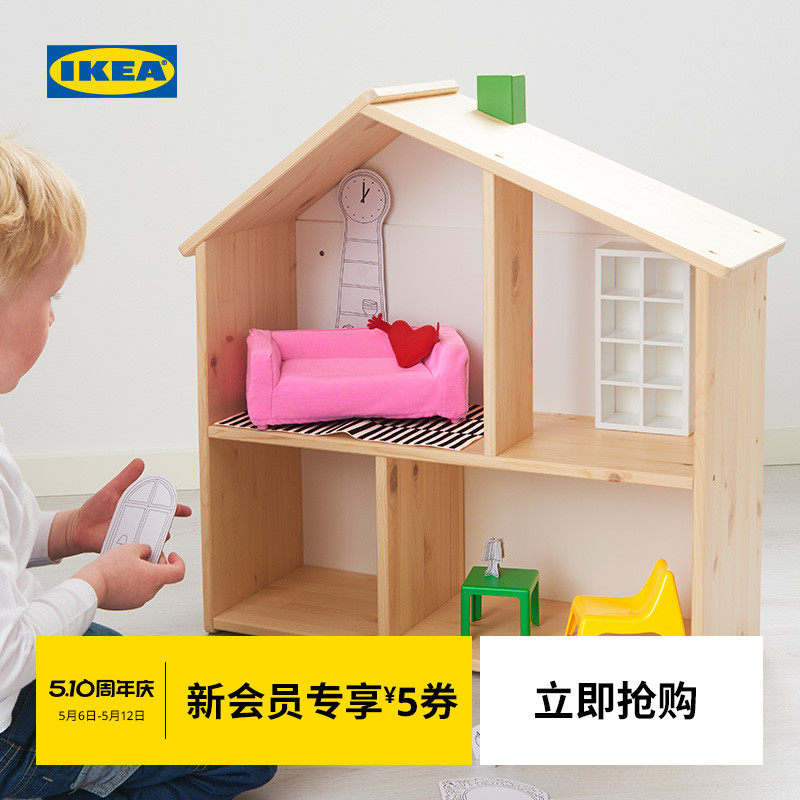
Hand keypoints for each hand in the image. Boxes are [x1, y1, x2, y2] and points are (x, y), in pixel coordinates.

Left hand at [49, 459, 191, 559]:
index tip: (187, 511)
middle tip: (168, 525)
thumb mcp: (111, 490)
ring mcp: (135, 535)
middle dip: (168, 526)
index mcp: (140, 507)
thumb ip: (125, 478)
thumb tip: (140, 461)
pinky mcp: (127, 547)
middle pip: (161, 524)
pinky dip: (147, 551)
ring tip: (159, 538)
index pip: (163, 508)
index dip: (176, 509)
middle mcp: (140, 522)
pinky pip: (140, 550)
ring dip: (159, 539)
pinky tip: (148, 551)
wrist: (78, 528)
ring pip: (153, 538)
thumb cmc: (95, 508)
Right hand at [75, 543, 185, 609]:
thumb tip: (148, 552)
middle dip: (156, 562)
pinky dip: (135, 581)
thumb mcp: (131, 548)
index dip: (179, 561)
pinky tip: (122, 572)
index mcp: (155, 578)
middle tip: (144, 552)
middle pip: (162, 575)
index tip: (172, 554)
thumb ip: (145, 548)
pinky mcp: (127, 604)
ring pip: (149, 582)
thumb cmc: (109, 569)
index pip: (178, 572)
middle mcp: (150, 591)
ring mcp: (139, 599)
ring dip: (145, 572)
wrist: (89, 586)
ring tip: (130, 561)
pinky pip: (137, 590)